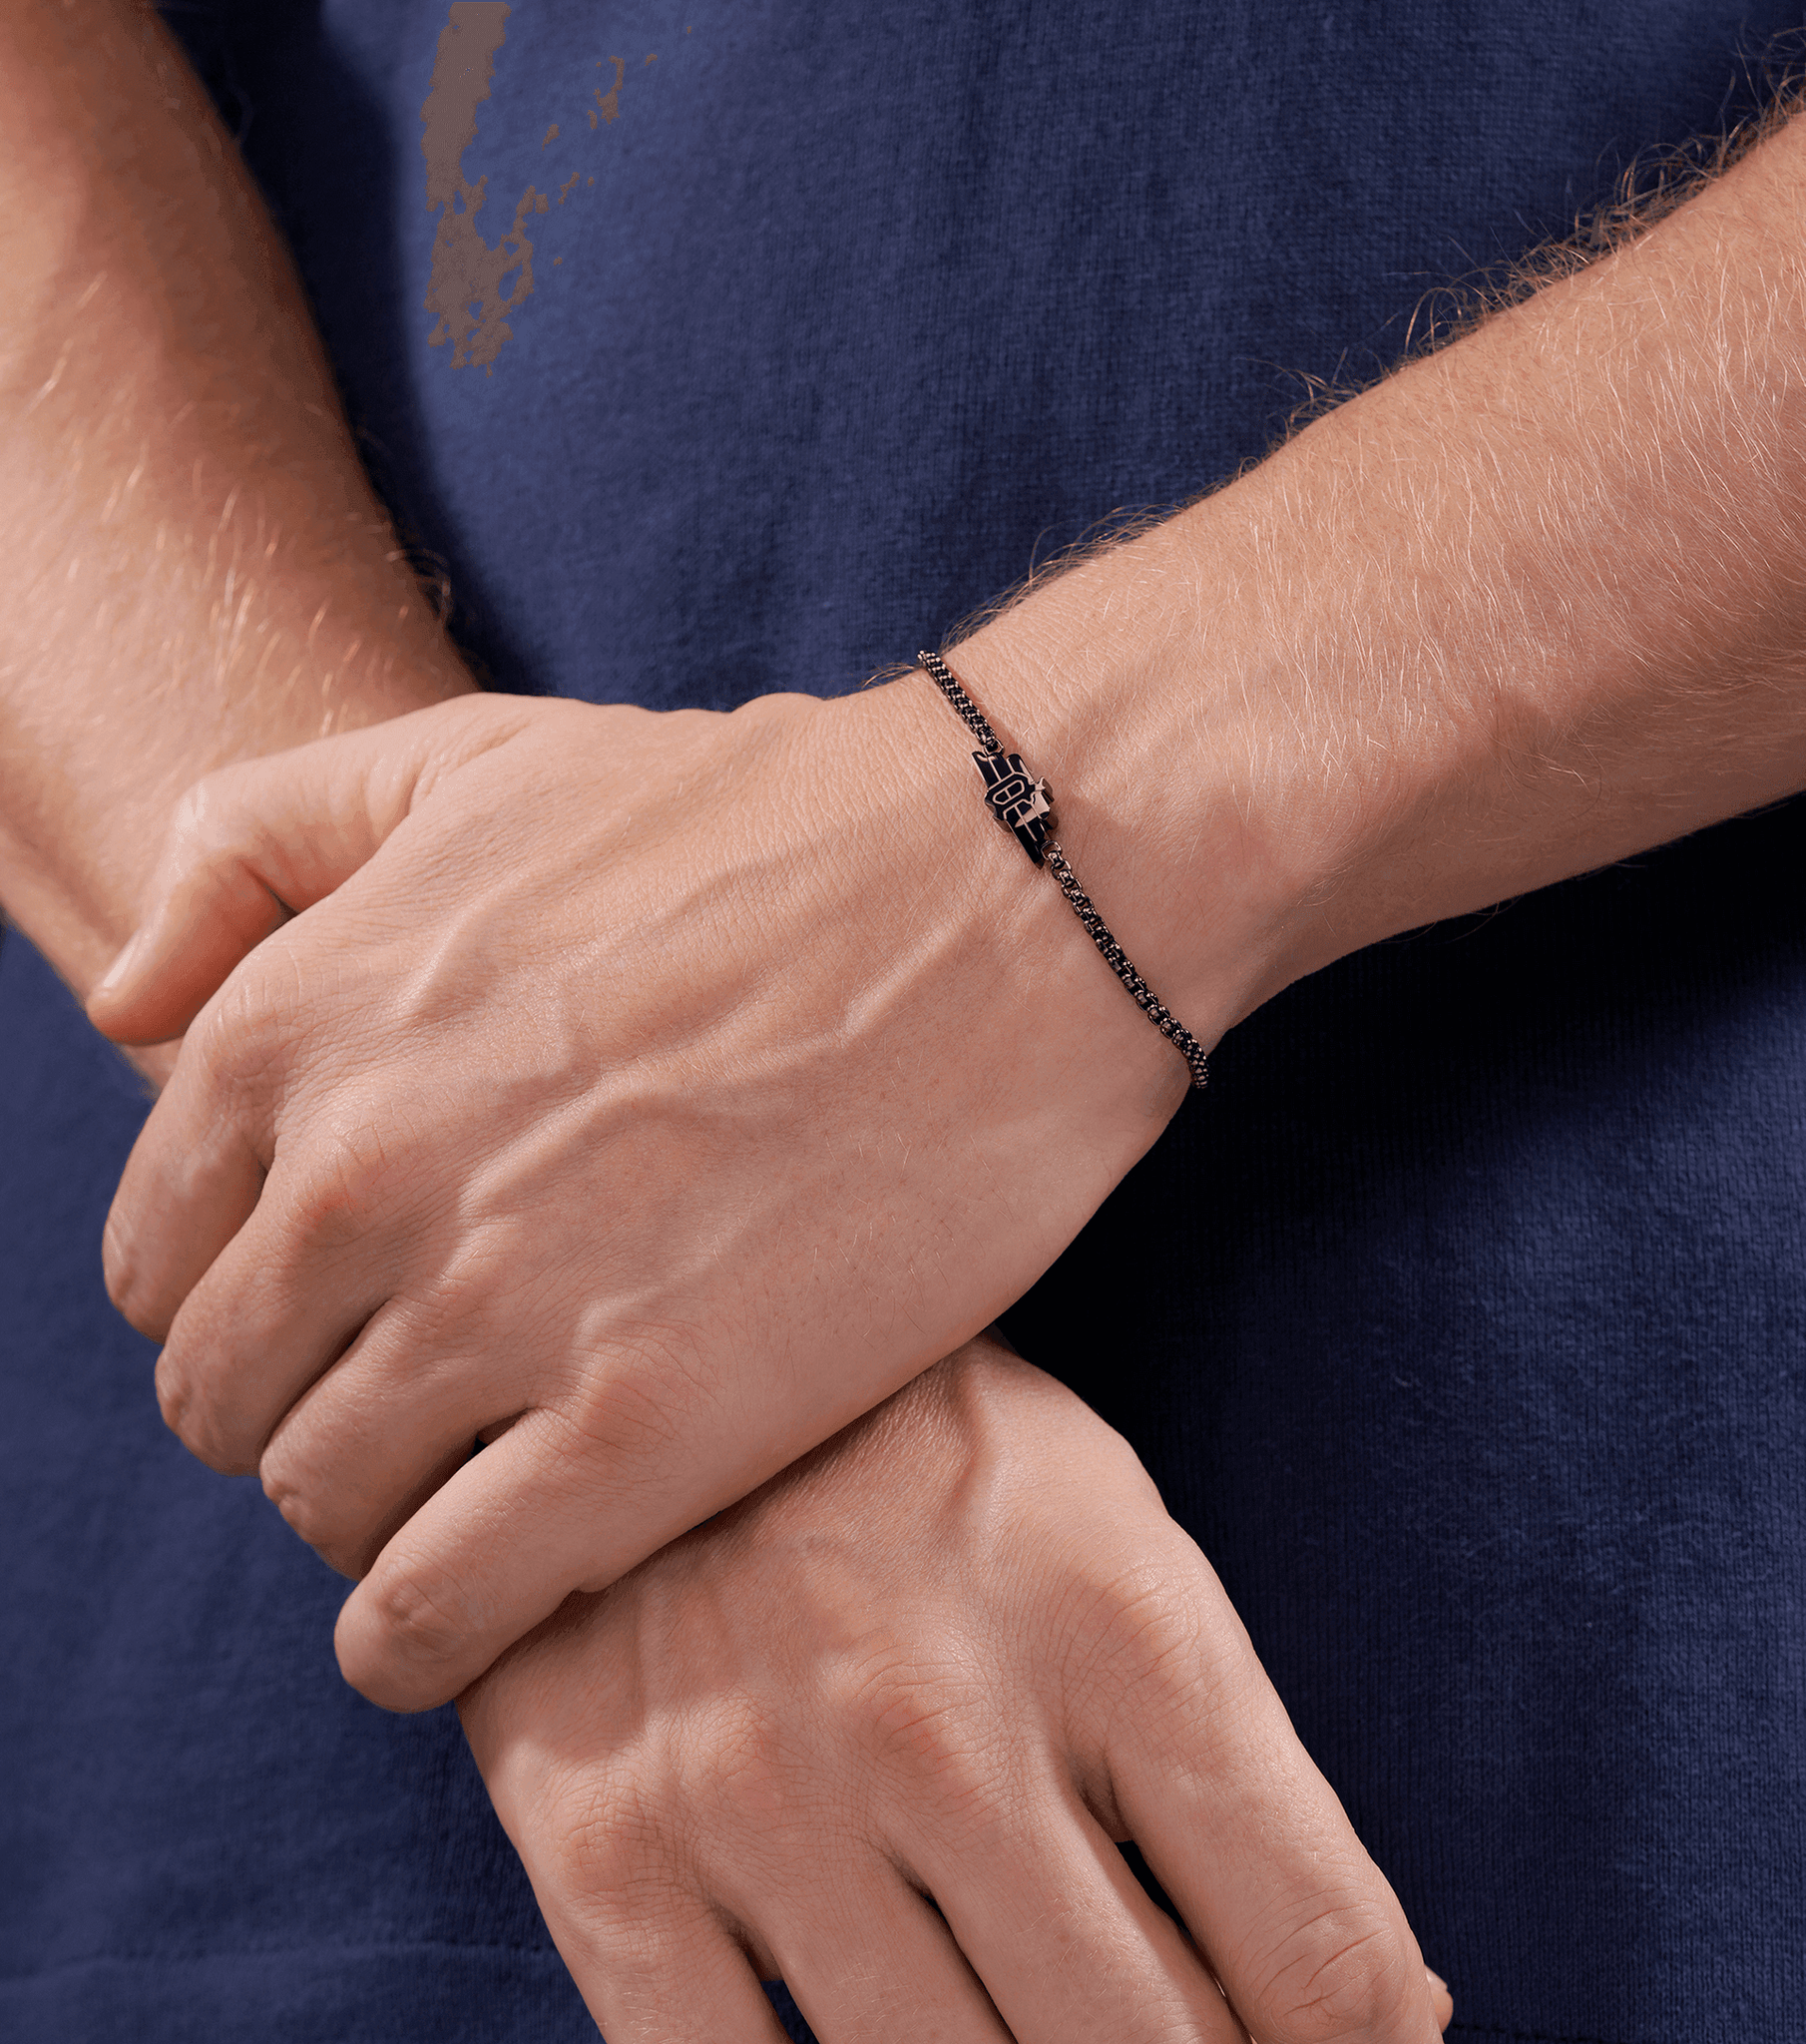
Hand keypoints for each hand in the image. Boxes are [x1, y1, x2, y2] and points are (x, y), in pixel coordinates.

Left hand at [90, 687, 1205, 1709]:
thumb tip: (119, 1003)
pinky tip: (480, 1608)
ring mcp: (501, 1309)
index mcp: (297, 1025)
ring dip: (380, 1518)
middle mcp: (363, 1174)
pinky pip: (436, 1613)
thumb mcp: (470, 759)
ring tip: (485, 1482)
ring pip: (326, 1507)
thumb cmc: (755, 819)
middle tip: (433, 1400)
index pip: (159, 1262)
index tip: (349, 1314)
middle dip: (309, 1411)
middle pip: (231, 1398)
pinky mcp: (648, 1430)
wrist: (1009, 883)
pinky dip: (425, 1640)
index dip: (248, 1301)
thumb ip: (248, 849)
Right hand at [461, 1338, 1453, 2043]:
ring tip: (1033, 2020)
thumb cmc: (934, 1462)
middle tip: (1173, 2026)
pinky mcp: (610, 1856)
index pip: (1316, 1958)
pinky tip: (881, 2031)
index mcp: (1113, 1625)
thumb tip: (1393, 2021)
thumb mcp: (1121, 1544)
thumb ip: (1238, 1772)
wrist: (664, 1357)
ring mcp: (762, 1796)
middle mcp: (942, 1725)